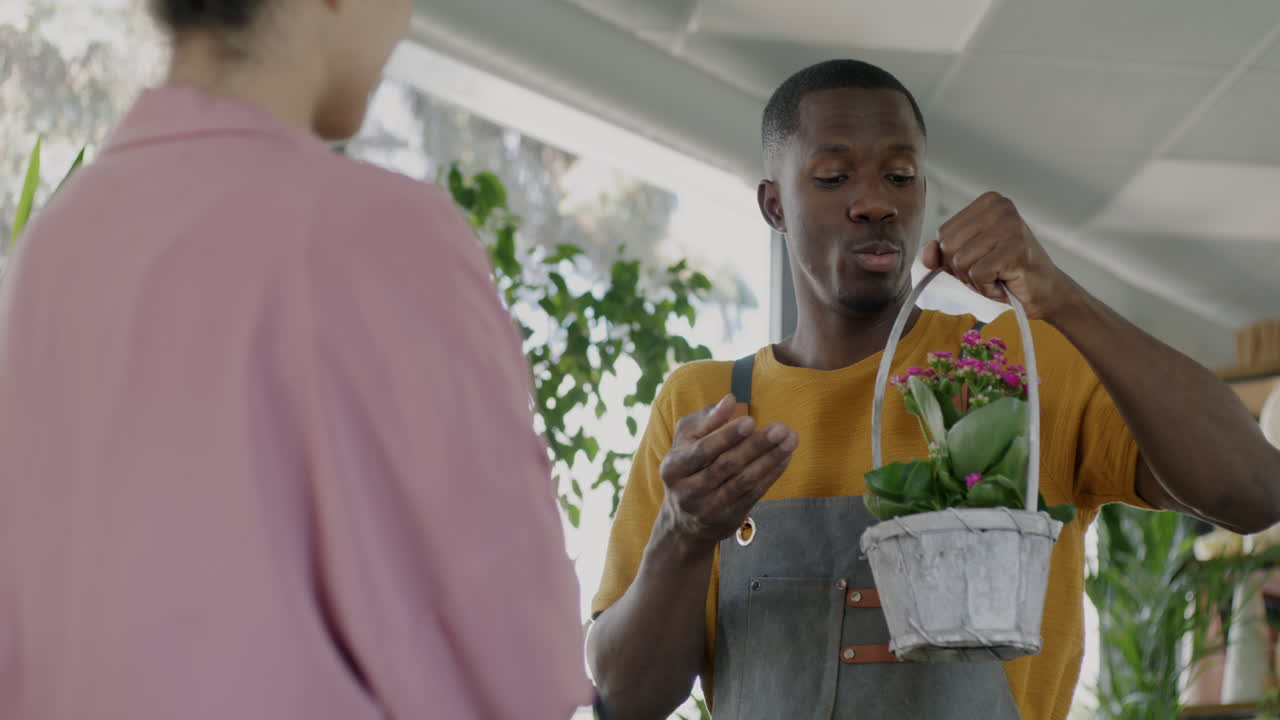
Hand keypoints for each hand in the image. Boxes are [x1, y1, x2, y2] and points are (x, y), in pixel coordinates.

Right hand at [657, 394, 797, 552]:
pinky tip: (785, 457)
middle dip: (756, 445)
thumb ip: (707, 420)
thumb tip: (730, 400)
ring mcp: (709, 509)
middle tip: (781, 428)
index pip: (702, 450)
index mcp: (673, 468)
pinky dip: (771, 475)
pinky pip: (754, 494)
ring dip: (770, 459)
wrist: (683, 521)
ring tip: (790, 440)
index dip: (726, 436)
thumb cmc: (688, 466)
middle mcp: (688, 492)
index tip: (750, 421)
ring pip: (744, 481)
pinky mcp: (728, 519)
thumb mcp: (686, 442)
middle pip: (727, 466)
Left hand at [923, 192, 1077, 320]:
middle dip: (962, 271)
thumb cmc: (1005, 273)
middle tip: (990, 272)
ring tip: (999, 276)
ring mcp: (1010, 225)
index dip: (954, 257)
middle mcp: (1000, 207)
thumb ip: (943, 253)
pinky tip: (1005, 282)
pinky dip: (987, 288)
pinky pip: (977, 275)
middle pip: (948, 246)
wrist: (1045, 292)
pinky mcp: (1016, 248)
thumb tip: (927, 253)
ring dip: (975, 281)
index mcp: (987, 202)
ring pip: (960, 262)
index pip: (943, 233)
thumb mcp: (967, 260)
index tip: (982, 260)